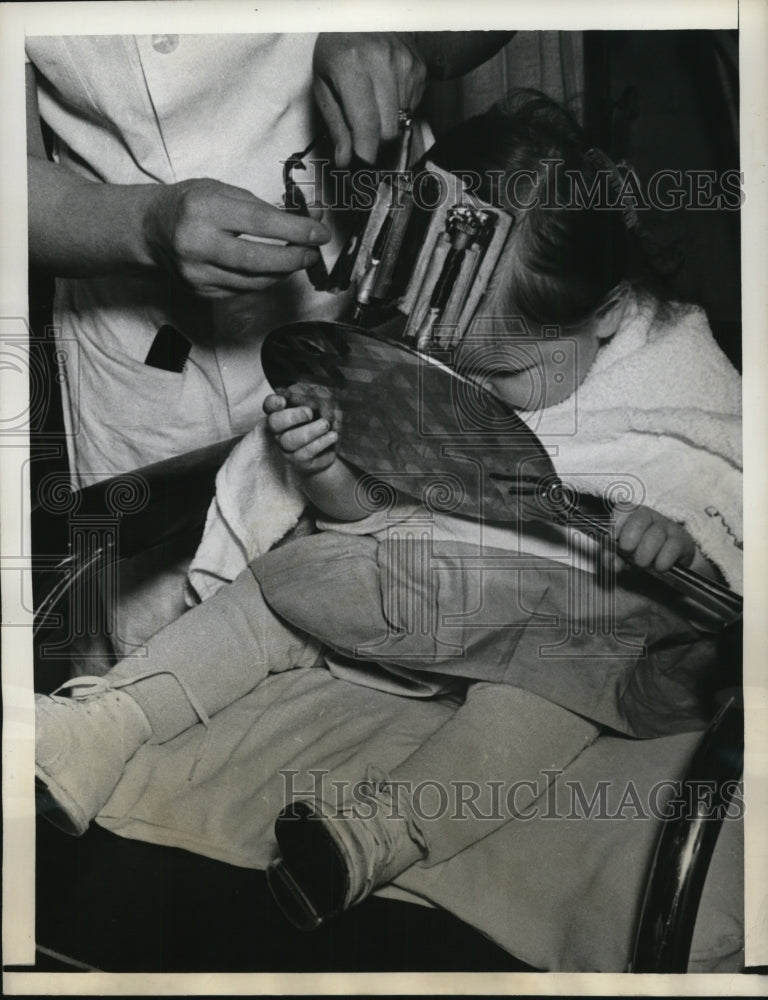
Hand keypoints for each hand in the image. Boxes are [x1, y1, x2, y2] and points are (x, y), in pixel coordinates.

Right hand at [145, 179, 329, 297]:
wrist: (150, 229)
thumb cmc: (191, 204)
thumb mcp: (223, 191)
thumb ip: (263, 207)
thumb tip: (308, 221)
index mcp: (205, 209)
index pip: (261, 223)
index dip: (297, 230)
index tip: (320, 234)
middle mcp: (198, 244)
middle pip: (259, 260)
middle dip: (294, 259)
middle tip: (312, 253)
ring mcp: (197, 273)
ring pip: (255, 281)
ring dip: (282, 272)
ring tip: (296, 258)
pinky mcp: (200, 292)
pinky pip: (243, 291)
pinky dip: (263, 280)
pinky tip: (272, 269)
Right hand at [264, 386, 339, 474]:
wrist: (334, 439)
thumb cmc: (325, 415)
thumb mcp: (323, 399)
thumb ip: (316, 396)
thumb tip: (313, 403)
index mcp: (282, 411)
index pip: (269, 405)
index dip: (273, 403)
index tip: (282, 400)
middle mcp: (279, 430)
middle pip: (275, 423)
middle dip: (292, 416)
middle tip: (309, 413)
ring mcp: (288, 447)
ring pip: (290, 441)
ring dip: (310, 430)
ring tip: (326, 424)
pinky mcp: (301, 461)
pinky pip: (307, 453)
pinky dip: (321, 442)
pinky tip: (333, 435)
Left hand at [313, 33, 426, 165]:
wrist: (366, 15)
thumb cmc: (338, 51)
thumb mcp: (323, 85)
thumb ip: (336, 125)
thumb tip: (345, 161)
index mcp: (352, 67)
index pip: (367, 126)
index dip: (365, 154)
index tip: (361, 166)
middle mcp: (383, 64)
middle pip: (388, 131)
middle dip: (375, 144)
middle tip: (363, 142)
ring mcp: (406, 66)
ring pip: (402, 123)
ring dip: (387, 128)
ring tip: (373, 111)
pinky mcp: (420, 70)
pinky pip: (412, 110)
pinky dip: (398, 112)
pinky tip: (386, 95)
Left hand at [610, 506, 696, 573]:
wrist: (667, 563)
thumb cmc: (639, 554)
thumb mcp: (622, 555)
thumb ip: (611, 557)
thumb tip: (613, 561)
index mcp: (631, 515)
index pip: (624, 508)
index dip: (617, 522)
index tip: (614, 538)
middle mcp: (650, 517)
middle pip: (640, 518)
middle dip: (630, 538)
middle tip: (628, 553)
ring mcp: (667, 527)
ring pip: (656, 534)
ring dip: (646, 552)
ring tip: (642, 564)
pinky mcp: (681, 540)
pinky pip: (673, 546)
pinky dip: (663, 559)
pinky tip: (659, 566)